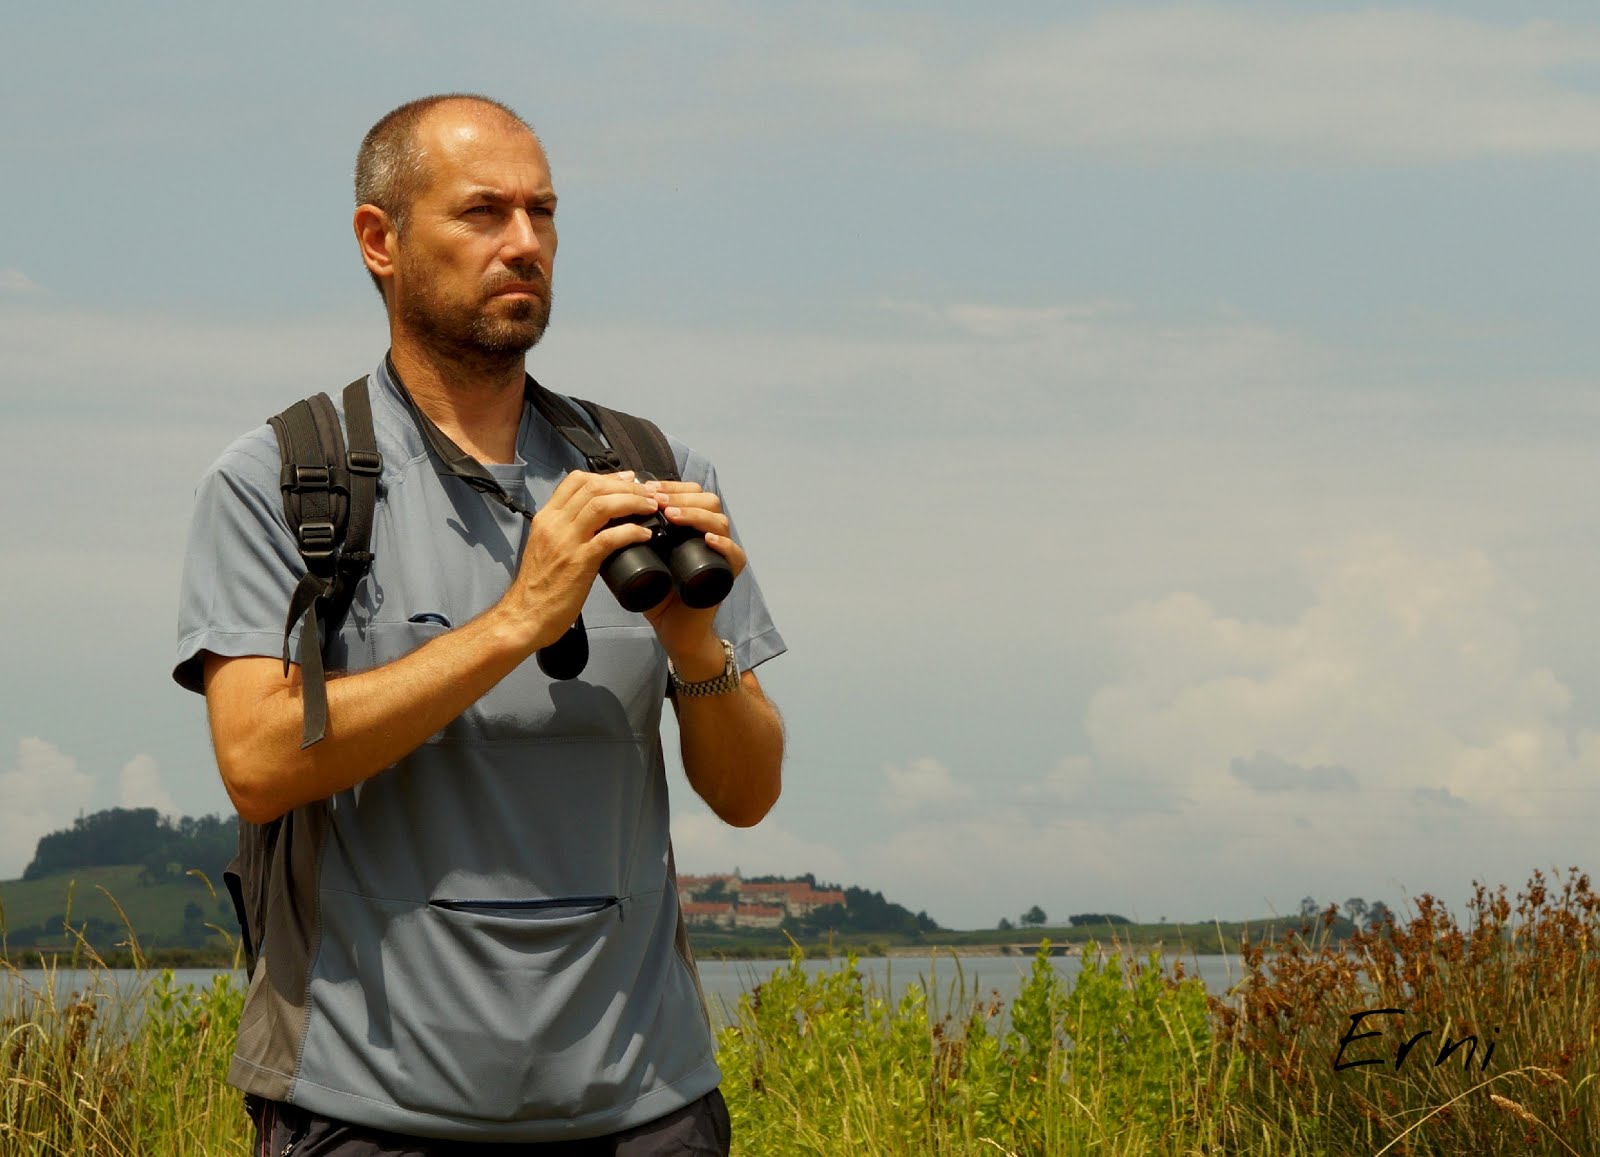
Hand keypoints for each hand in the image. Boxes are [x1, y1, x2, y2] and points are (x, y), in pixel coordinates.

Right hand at [499, 470, 658, 651]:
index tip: (628, 480)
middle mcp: (554, 524)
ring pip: (602, 505)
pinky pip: (609, 537)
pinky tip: (645, 534)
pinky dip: (631, 531)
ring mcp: (566, 542)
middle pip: (593, 487)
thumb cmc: (538, 587)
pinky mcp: (579, 563)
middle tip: (648, 492)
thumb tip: (594, 523)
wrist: (524, 616)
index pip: (576, 480)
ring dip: (632, 502)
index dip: (607, 476)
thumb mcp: (546, 547)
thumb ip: (566, 530)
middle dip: (627, 486)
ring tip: (651, 507)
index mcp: (546, 518)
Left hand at [641, 481, 746, 673]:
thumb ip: (626, 535)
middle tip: (655, 500)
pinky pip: (736, 554)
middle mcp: (709, 534)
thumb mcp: (641, 558)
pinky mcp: (729, 574)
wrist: (673, 629)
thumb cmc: (658, 594)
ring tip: (672, 515)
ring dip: (695, 514)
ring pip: (719, 520)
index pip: (688, 493)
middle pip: (706, 499)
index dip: (669, 486)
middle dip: (679, 495)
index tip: (645, 488)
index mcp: (690, 526)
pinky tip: (707, 539)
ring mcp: (721, 553)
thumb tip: (600, 509)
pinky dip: (723, 544)